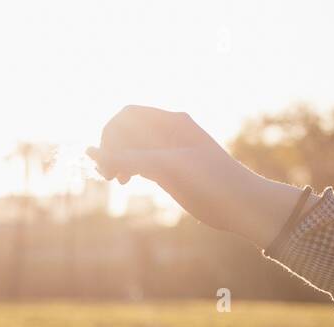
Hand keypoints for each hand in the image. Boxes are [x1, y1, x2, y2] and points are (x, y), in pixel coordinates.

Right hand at [88, 105, 299, 246]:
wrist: (244, 205)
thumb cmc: (211, 183)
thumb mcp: (166, 168)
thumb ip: (128, 158)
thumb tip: (89, 151)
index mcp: (172, 122)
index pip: (127, 115)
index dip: (110, 135)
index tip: (107, 163)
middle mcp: (171, 131)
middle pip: (128, 129)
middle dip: (112, 148)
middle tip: (107, 176)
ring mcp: (172, 149)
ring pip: (134, 146)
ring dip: (118, 159)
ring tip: (115, 180)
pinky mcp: (174, 168)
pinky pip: (143, 160)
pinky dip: (129, 167)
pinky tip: (127, 181)